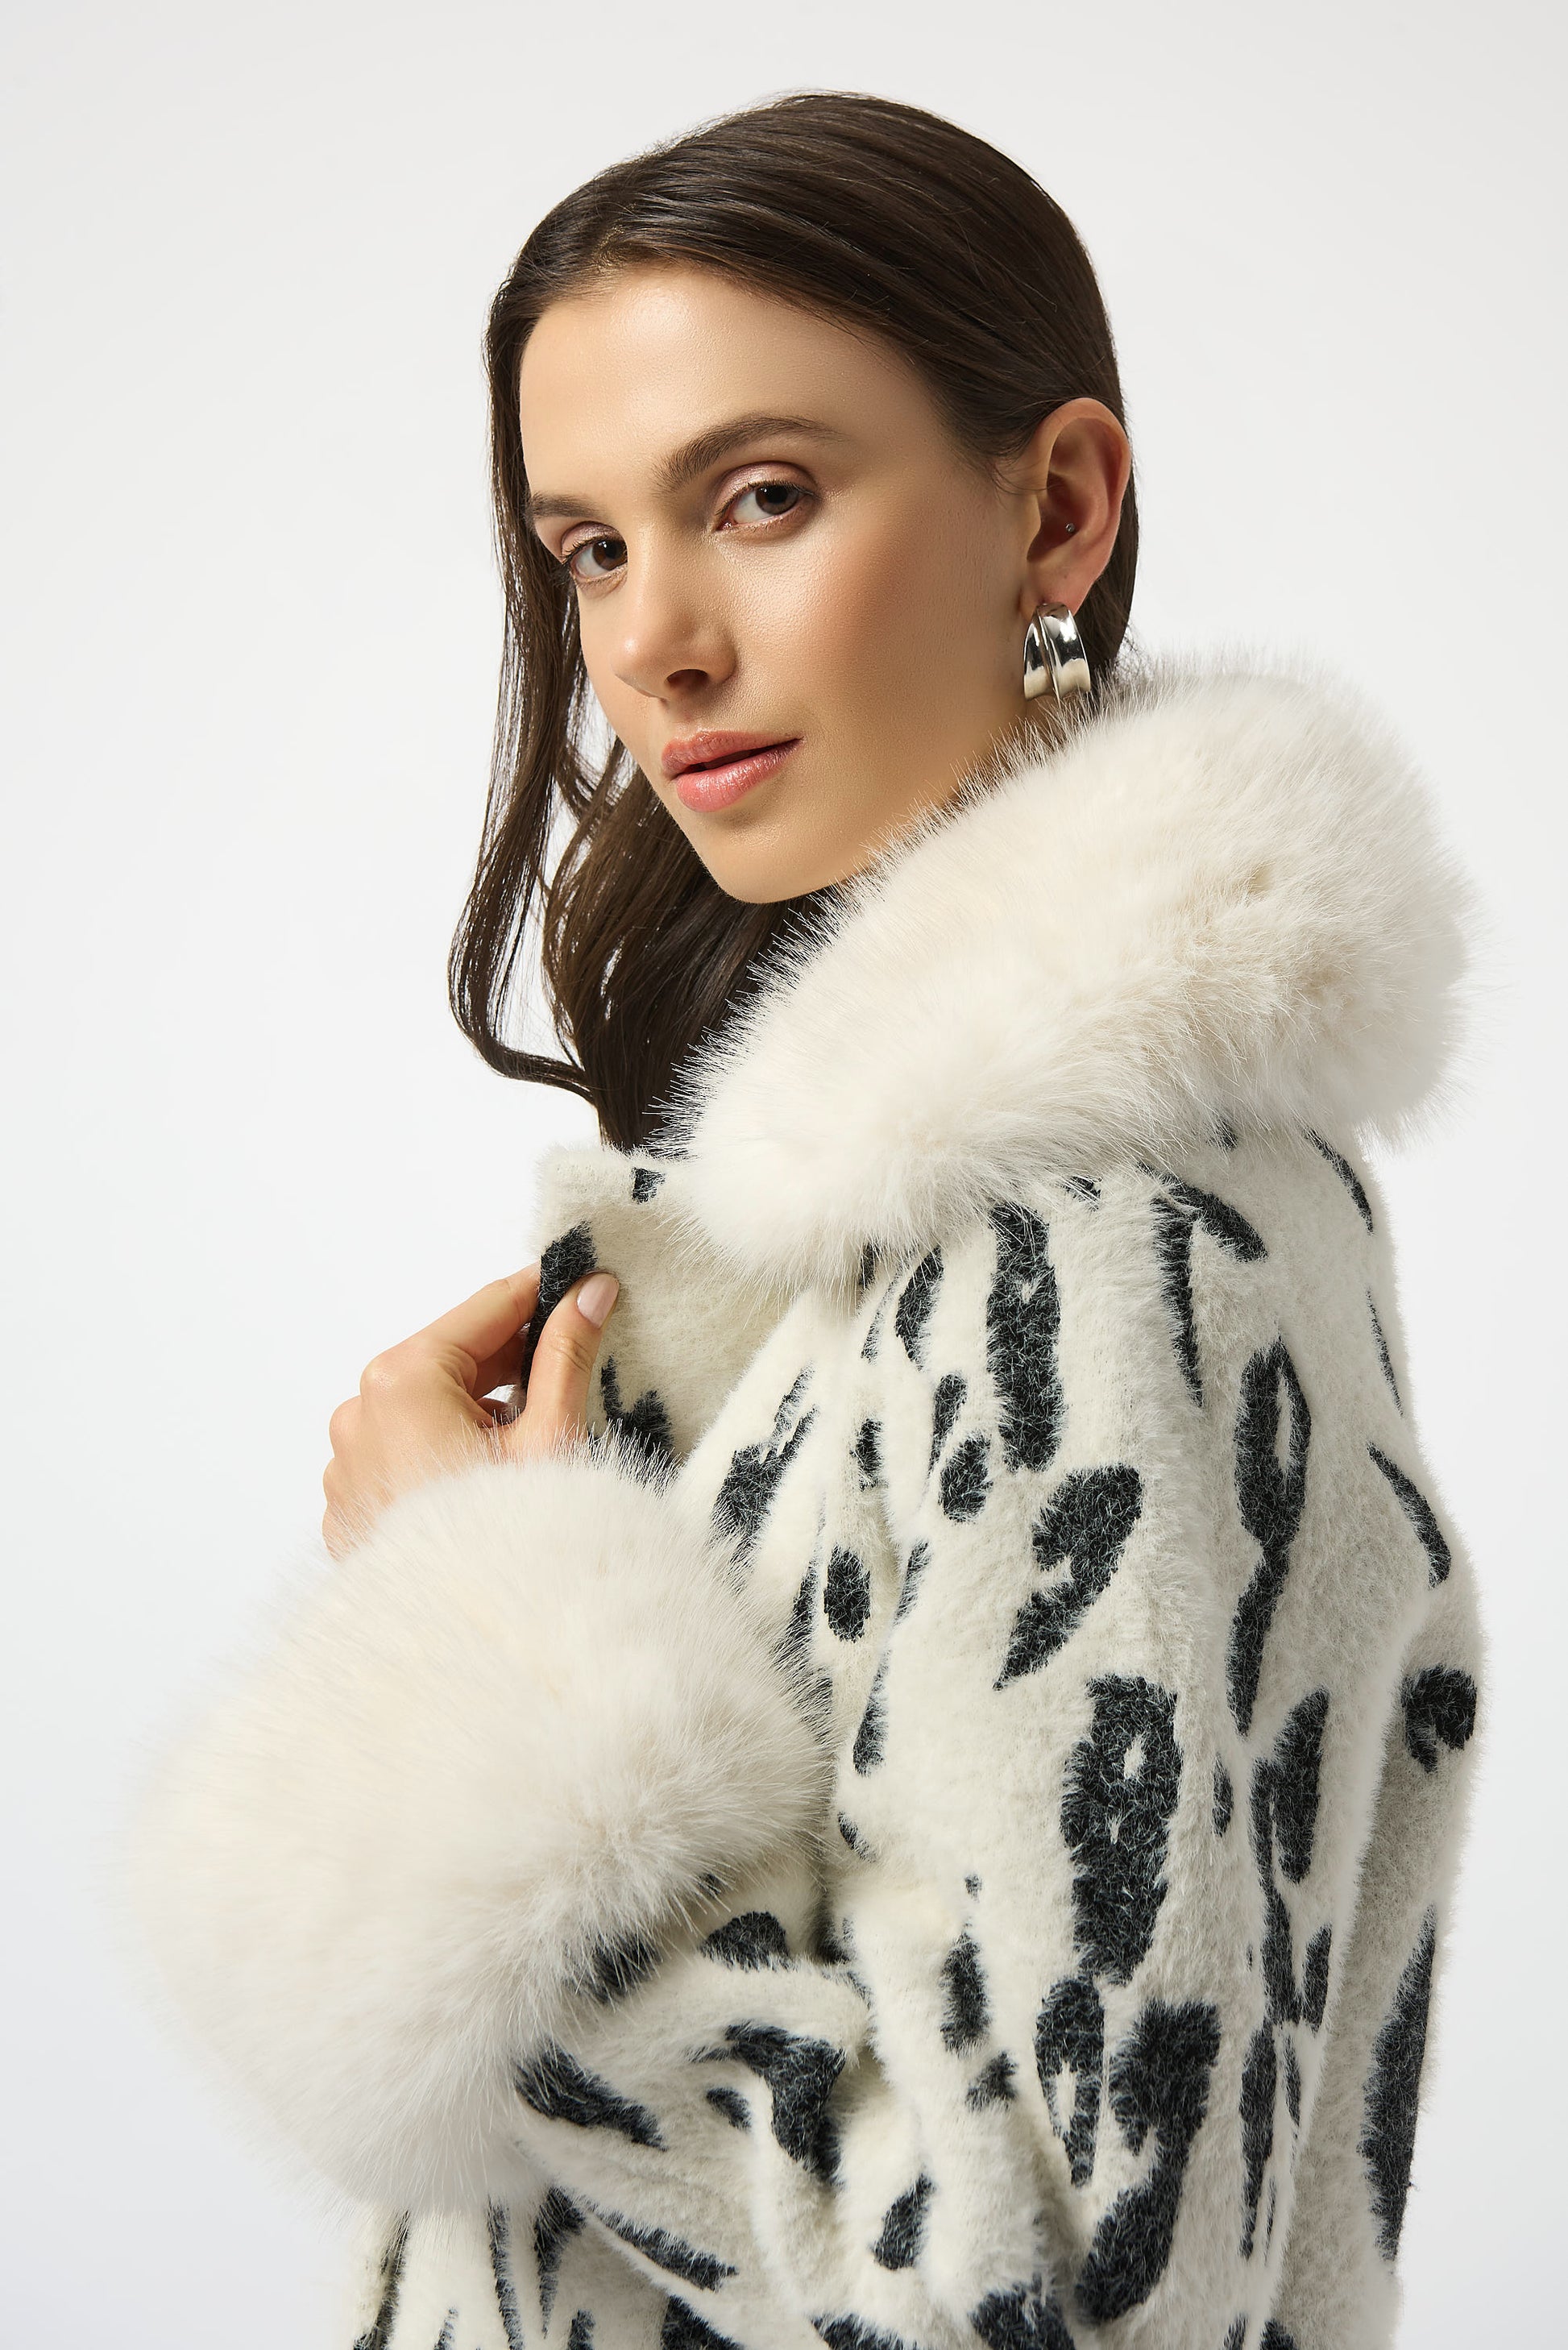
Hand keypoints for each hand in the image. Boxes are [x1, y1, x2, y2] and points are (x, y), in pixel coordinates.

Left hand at [321, 1261, 619, 1560]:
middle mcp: (358, 1414)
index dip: (540, 1293)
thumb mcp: (552, 1439)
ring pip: (427, 1409)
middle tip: (574, 1365)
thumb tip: (590, 1293)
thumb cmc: (508, 1549)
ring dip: (479, 1412)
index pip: (485, 1309)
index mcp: (402, 1382)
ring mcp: (346, 1466)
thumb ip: (568, 1355)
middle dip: (512, 1362)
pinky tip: (491, 1485)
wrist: (466, 1659)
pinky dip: (444, 1455)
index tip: (580, 1280)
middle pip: (452, 1360)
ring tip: (536, 1447)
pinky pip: (403, 1458)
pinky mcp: (351, 1510)